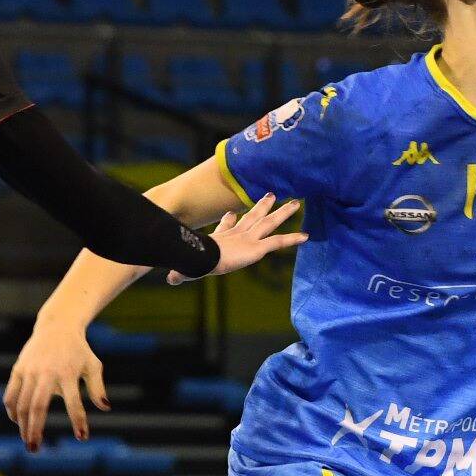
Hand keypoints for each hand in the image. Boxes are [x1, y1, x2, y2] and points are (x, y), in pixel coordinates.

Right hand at [4, 320, 105, 448]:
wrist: (57, 327)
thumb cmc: (79, 350)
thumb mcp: (93, 365)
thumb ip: (98, 388)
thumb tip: (105, 408)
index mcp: (67, 373)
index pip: (74, 402)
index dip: (78, 420)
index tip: (82, 437)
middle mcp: (46, 373)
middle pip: (37, 407)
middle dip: (34, 430)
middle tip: (34, 449)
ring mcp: (30, 371)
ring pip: (21, 403)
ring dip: (22, 425)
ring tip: (27, 441)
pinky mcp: (18, 369)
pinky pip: (10, 394)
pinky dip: (11, 410)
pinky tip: (17, 422)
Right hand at [174, 193, 304, 284]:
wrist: (199, 257)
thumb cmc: (191, 261)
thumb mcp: (185, 267)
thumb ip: (181, 273)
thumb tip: (169, 280)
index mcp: (220, 238)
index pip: (227, 225)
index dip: (230, 218)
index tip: (233, 212)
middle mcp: (237, 234)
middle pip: (253, 216)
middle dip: (262, 206)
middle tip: (271, 195)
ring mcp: (248, 238)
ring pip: (270, 222)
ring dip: (283, 213)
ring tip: (296, 203)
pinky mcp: (256, 247)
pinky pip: (278, 242)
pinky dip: (292, 239)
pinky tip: (306, 236)